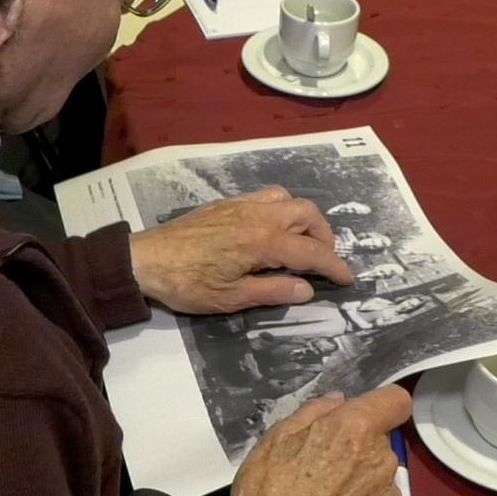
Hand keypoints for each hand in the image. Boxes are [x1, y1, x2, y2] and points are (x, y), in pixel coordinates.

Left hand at [128, 186, 355, 314]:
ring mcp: (242, 205)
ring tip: (302, 243)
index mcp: (262, 242)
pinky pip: (267, 196)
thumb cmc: (188, 284)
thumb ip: (273, 292)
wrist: (147, 259)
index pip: (311, 252)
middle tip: (323, 261)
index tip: (349, 279)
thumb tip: (307, 289)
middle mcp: (258, 216)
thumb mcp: (232, 299)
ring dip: (304, 218)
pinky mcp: (227, 204)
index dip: (334, 266)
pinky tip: (274, 230)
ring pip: (288, 199)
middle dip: (324, 237)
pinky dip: (282, 209)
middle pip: (307, 214)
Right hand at [232, 386, 411, 495]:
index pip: (396, 401)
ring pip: (381, 476)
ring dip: (362, 480)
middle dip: (359, 447)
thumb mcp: (277, 436)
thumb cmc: (268, 490)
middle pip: (380, 442)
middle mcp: (381, 459)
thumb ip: (314, 411)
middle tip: (325, 465)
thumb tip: (339, 403)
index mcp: (355, 429)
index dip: (380, 405)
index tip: (361, 417)